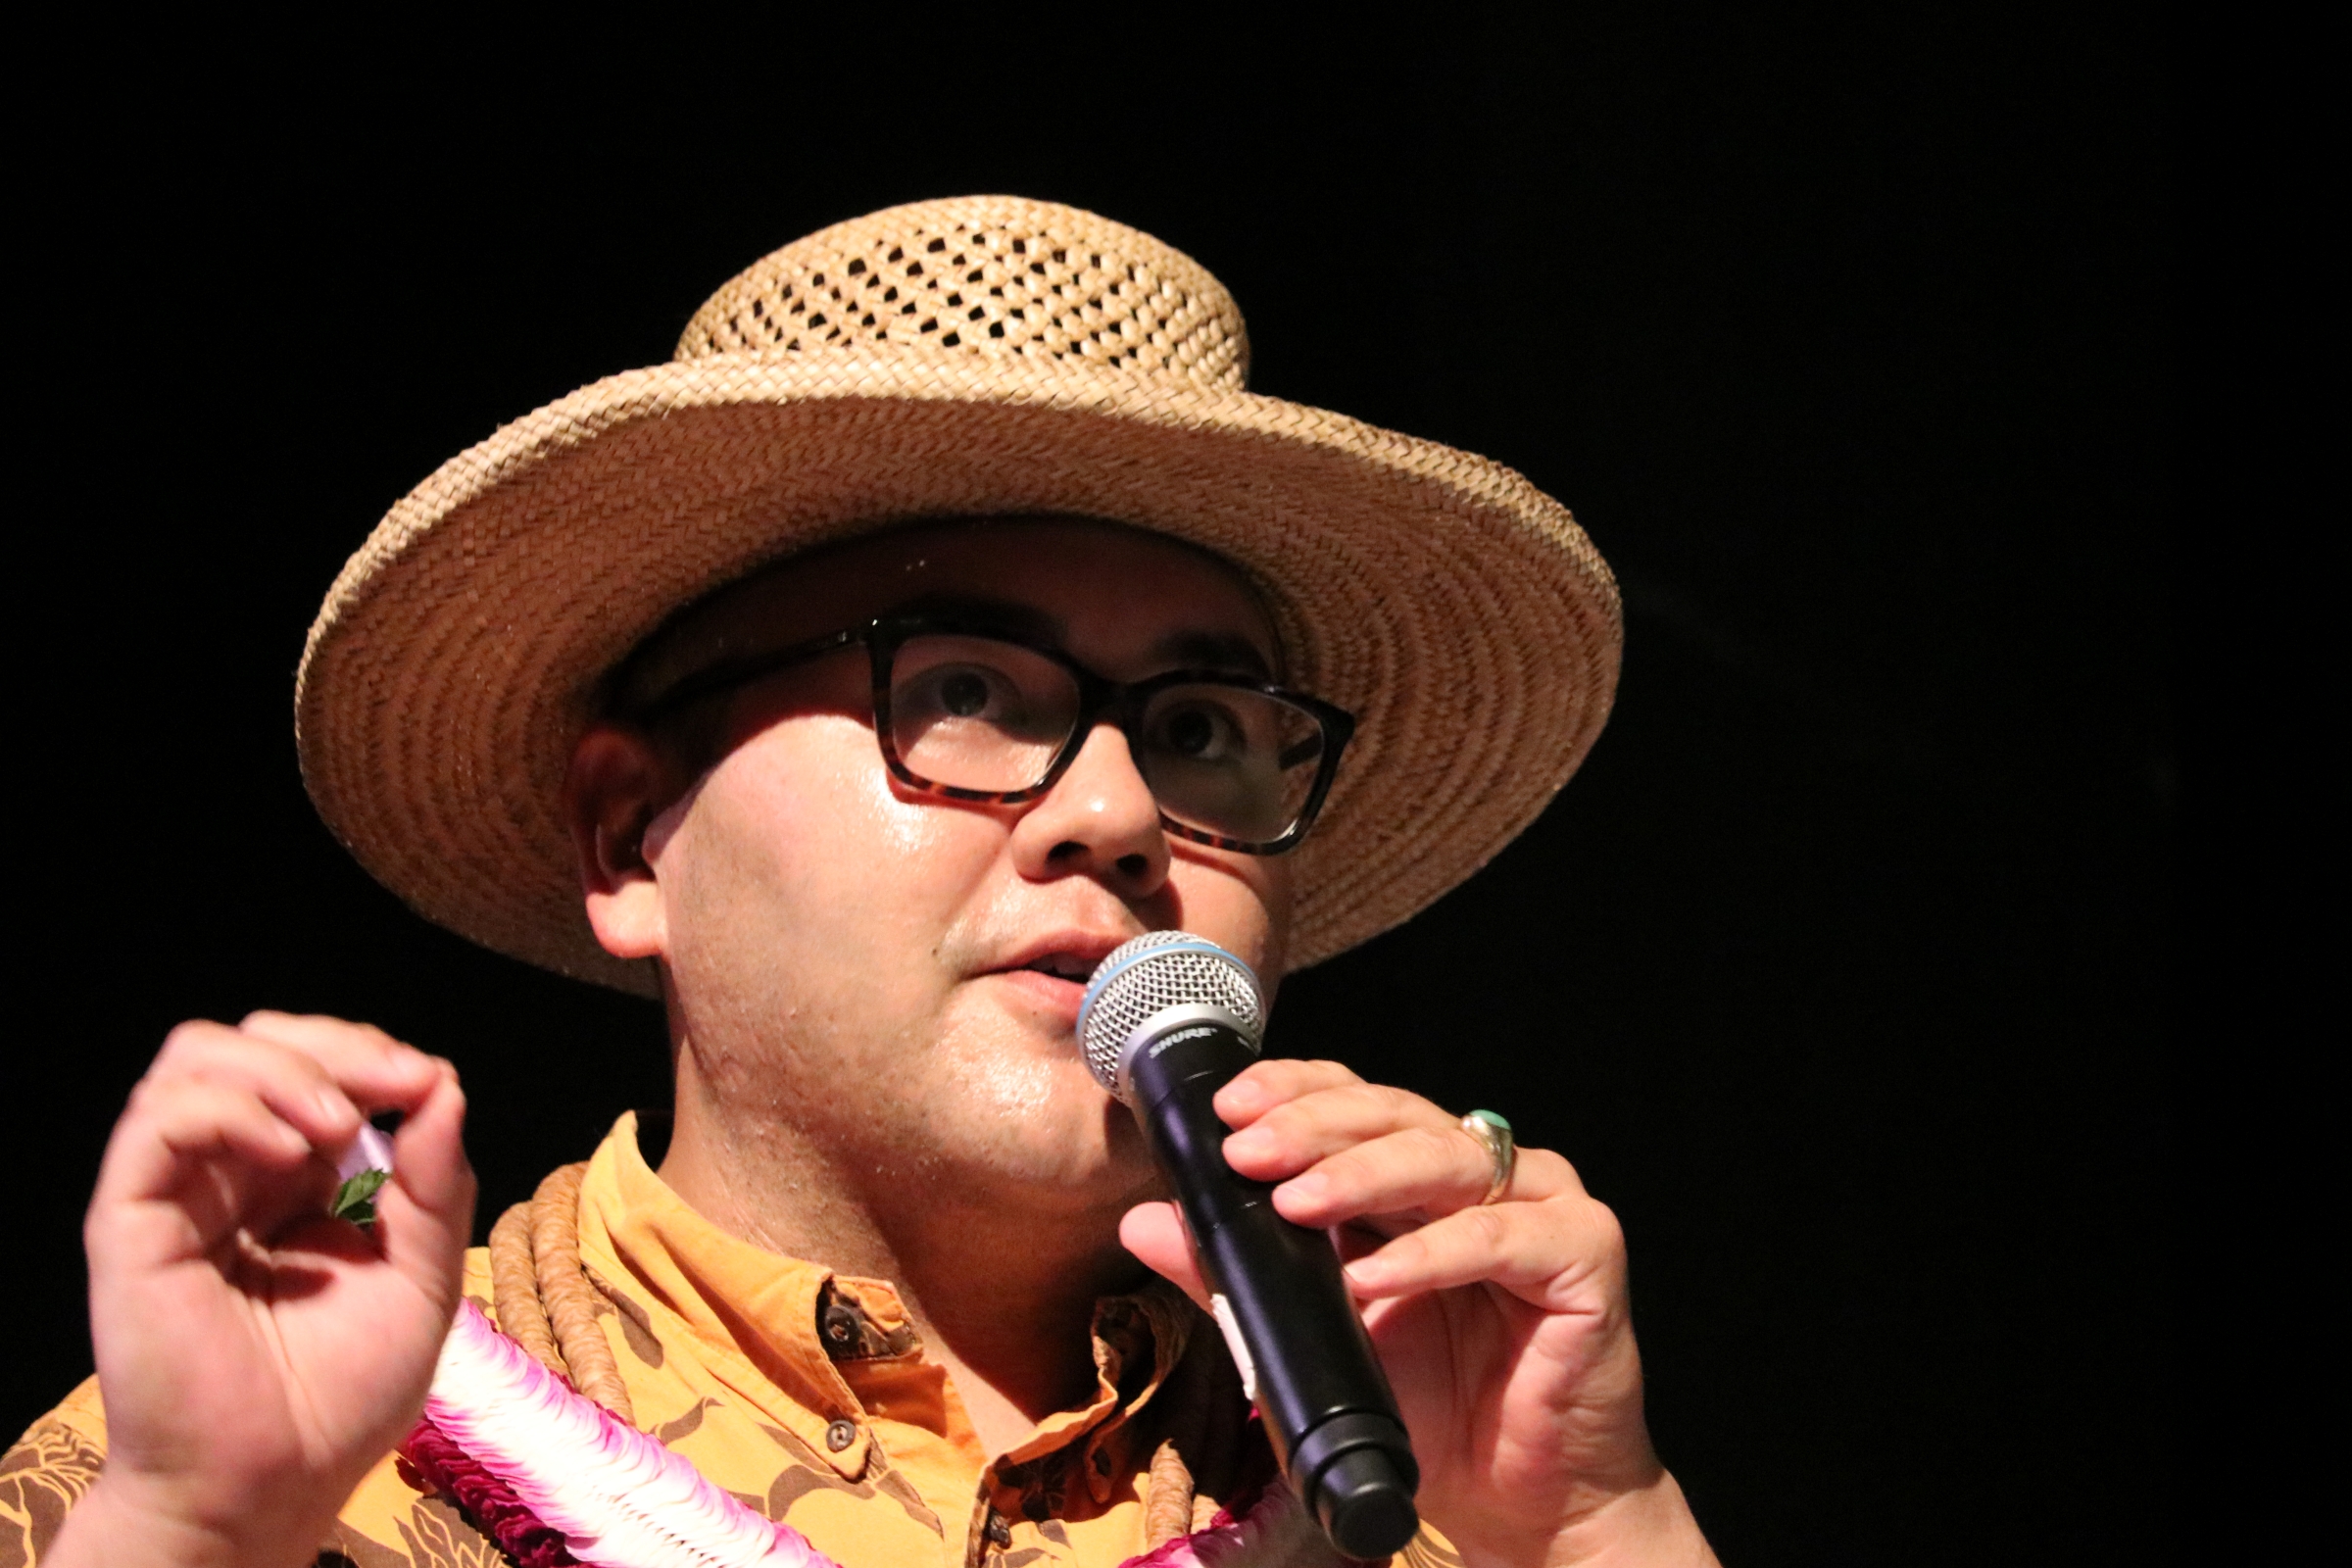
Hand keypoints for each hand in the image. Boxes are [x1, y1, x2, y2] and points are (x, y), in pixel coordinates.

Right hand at [53, 1013, 474, 1567]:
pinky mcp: (131, 1221)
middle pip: (253, 1040)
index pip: (314, 1066)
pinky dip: (234, 1107)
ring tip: (340, 1127)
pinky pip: (159, 1119)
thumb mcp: (423, 1276)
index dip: (370, 1054)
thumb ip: (437, 1183)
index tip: (423, 1084)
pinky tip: (291, 1154)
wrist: (272, 1485)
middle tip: (389, 1086)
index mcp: (294, 1180)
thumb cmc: (341, 1395)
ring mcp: (177, 1192)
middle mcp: (228, 1173)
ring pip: (196, 1057)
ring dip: (284, 1068)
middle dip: (332, 1043)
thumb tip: (442, 1083)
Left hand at [1121, 1061, 1715, 1567]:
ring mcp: (1542, 1203)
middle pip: (1395, 1114)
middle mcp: (1484, 1172)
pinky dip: (1433, 1255)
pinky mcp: (1586, 1253)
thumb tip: (1143, 1223)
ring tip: (1295, 1204)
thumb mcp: (1315, 1339)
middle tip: (1246, 1151)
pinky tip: (1376, 1278)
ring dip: (1362, 1176)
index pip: (1355, 1100)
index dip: (1295, 1091)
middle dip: (1312, 1126)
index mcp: (1420, 1175)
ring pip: (1446, 1158)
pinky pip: (1502, 1237)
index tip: (1227, 1109)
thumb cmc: (1432, 1413)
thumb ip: (1236, 1277)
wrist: (1525, 1502)